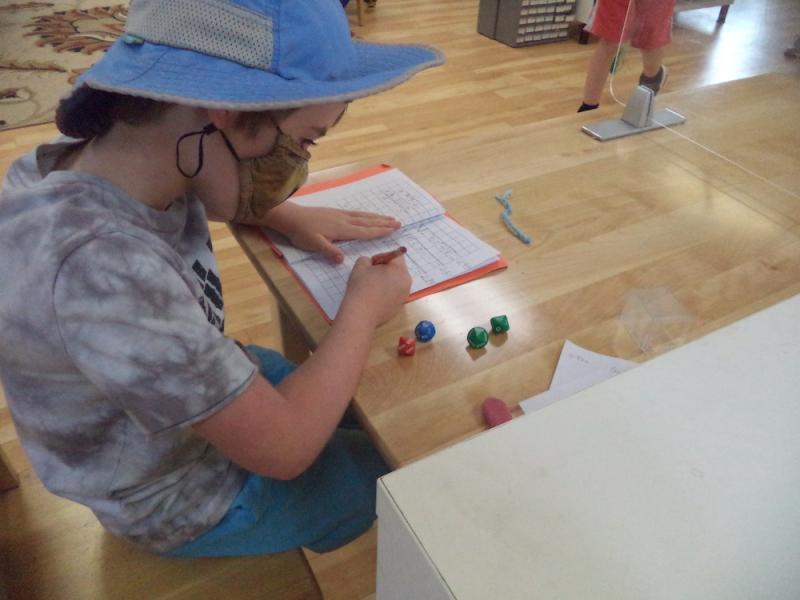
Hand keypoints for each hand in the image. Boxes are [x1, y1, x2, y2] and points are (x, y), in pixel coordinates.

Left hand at [266, 203, 400, 262]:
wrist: (291, 217)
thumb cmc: (302, 233)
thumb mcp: (314, 244)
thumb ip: (329, 251)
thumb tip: (342, 260)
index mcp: (342, 229)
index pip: (364, 231)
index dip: (379, 231)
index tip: (393, 229)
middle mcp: (344, 220)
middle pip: (368, 221)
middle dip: (384, 222)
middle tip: (399, 222)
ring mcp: (340, 215)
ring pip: (363, 216)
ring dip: (377, 217)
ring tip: (389, 217)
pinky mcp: (336, 213)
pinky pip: (356, 213)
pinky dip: (366, 214)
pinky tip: (369, 215)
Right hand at [342, 256, 411, 325]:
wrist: (361, 314)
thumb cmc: (361, 287)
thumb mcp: (361, 265)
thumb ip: (368, 259)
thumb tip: (373, 265)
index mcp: (400, 271)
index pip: (396, 256)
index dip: (382, 257)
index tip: (371, 265)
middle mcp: (406, 283)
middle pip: (397, 269)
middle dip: (385, 269)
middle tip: (370, 275)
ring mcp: (404, 296)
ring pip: (395, 282)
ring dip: (385, 281)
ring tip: (371, 287)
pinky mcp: (398, 307)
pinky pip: (393, 294)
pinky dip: (385, 293)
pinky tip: (374, 298)